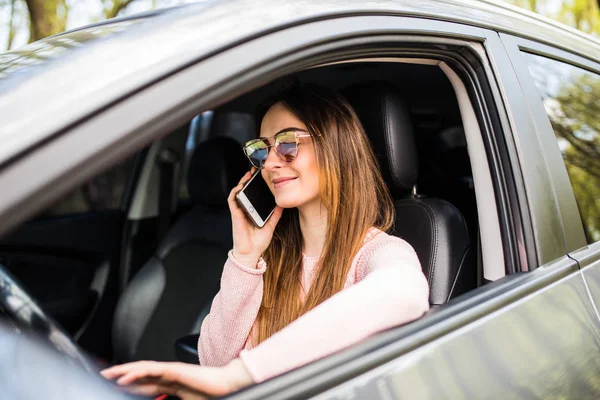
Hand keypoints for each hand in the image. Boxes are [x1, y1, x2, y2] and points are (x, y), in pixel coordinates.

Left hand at [101, 359, 252, 399]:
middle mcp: (168, 375)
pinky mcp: (174, 369)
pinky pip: (151, 369)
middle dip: (120, 374)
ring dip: (123, 371)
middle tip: (102, 377)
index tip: (113, 388)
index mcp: (170, 383)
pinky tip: (124, 377)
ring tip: (107, 375)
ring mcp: (170, 371)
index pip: (144, 383)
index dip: (128, 384)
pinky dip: (136, 373)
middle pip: (139, 373)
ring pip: (141, 368)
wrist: (227, 386)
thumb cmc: (210, 394)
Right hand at [228, 169, 282, 267]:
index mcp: (253, 211)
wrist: (251, 252)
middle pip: (245, 191)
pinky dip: (235, 192)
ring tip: (247, 175)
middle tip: (254, 171)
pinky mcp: (235, 214)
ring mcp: (239, 211)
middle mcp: (245, 209)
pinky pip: (232, 200)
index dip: (256, 185)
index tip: (262, 177)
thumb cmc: (258, 242)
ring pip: (238, 193)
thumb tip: (281, 204)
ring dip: (241, 183)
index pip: (253, 195)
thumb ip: (275, 215)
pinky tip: (239, 186)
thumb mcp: (271, 225)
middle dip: (248, 180)